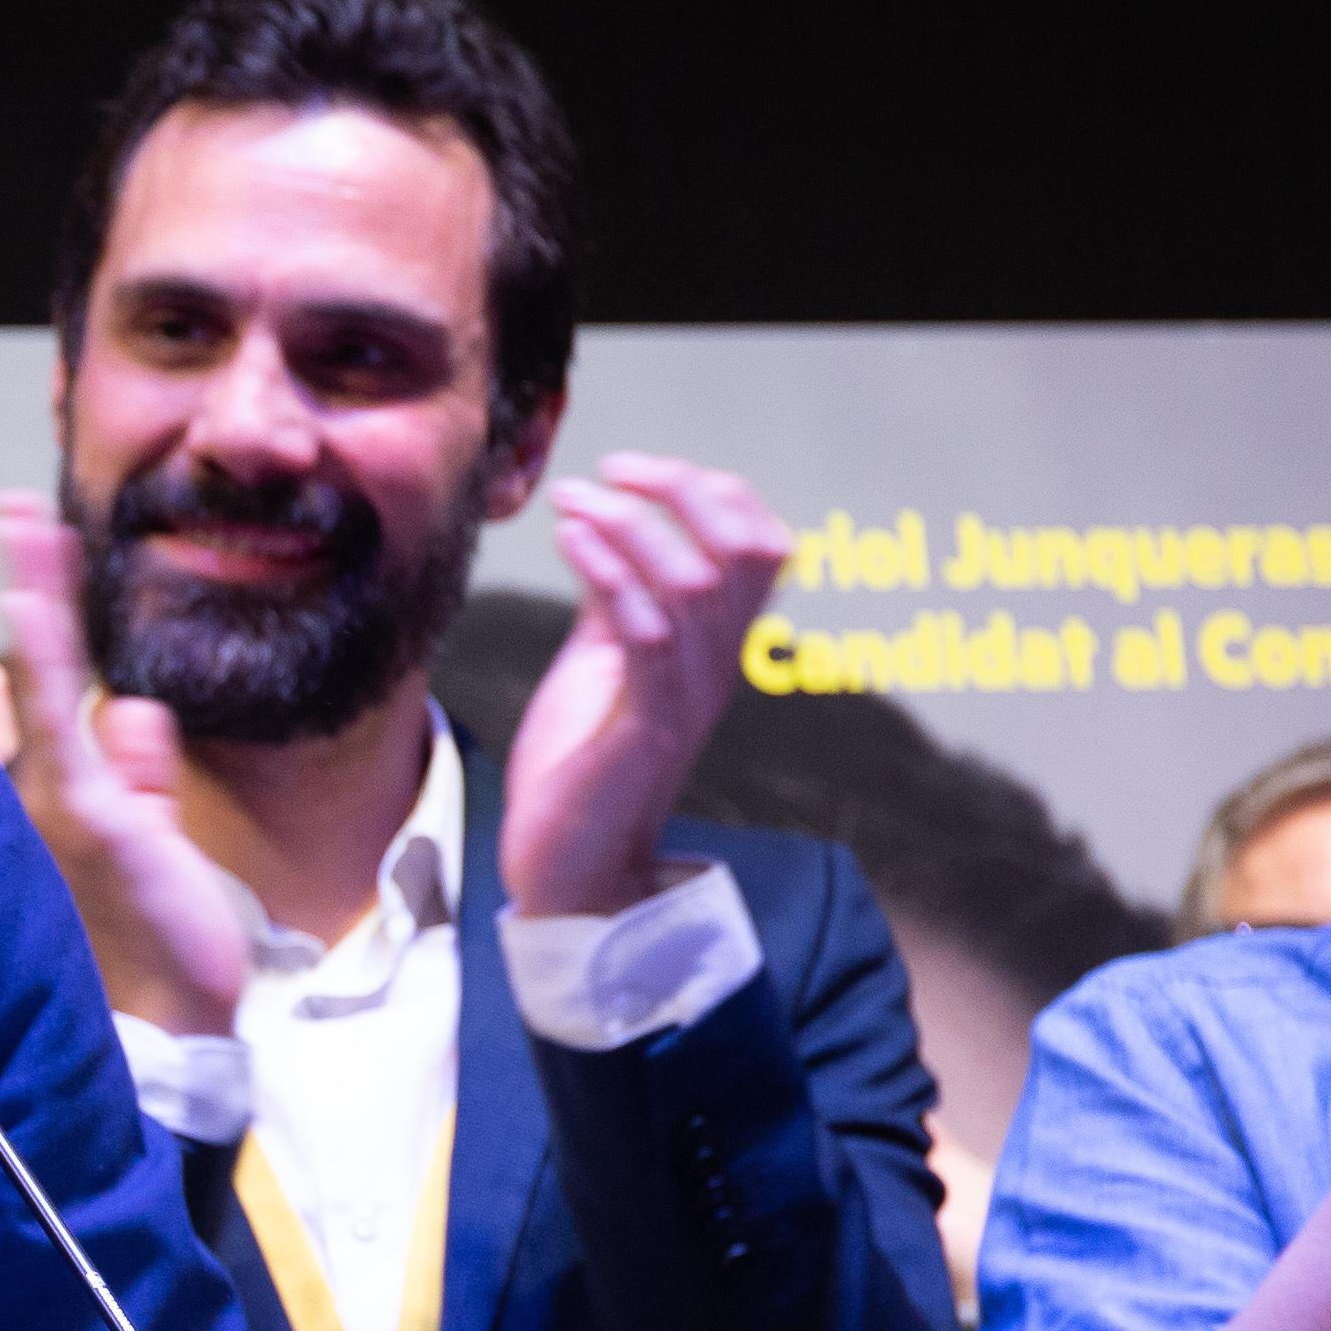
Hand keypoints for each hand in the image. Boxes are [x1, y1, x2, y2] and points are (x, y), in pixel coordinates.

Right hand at [0, 489, 263, 1034]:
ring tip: (23, 519)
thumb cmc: (155, 935)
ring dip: (35, 593)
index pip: (36, 689)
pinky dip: (45, 653)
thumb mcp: (151, 833)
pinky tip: (29, 597)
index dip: (34, 619)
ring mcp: (56, 796)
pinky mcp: (86, 808)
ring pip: (40, 679)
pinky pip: (58, 716)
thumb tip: (137, 715)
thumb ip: (141, 771)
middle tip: (13, 507)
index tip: (28, 554)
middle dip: (25, 583)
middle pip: (27, 670)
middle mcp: (42, 789)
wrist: (169, 1017)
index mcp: (56, 792)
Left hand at [496, 456, 797, 918]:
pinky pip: (646, 634)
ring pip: (692, 582)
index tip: (636, 470)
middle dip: (683, 490)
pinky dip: (608, 574)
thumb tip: (608, 527)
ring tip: (573, 499)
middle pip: (745, 549)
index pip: (761, 545)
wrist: (568, 861)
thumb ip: (617, 597)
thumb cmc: (584, 761)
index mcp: (716, 646)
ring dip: (629, 524)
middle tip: (614, 469)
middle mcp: (718, 665)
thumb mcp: (603, 659)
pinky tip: (570, 539)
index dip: (713, 491)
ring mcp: (686, 696)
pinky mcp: (645, 726)